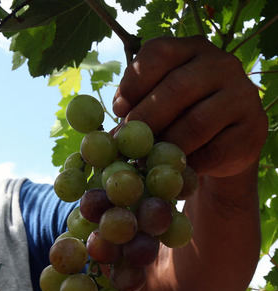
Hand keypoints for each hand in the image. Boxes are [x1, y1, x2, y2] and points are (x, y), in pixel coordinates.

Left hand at [113, 36, 267, 177]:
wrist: (221, 145)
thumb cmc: (177, 118)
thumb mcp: (155, 103)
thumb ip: (135, 108)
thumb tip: (108, 136)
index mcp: (190, 49)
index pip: (158, 54)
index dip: (133, 82)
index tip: (119, 109)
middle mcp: (220, 64)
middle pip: (177, 88)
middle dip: (145, 119)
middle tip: (126, 142)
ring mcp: (242, 94)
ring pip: (196, 124)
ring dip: (164, 147)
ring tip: (145, 160)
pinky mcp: (253, 128)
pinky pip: (214, 151)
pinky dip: (188, 164)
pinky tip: (173, 169)